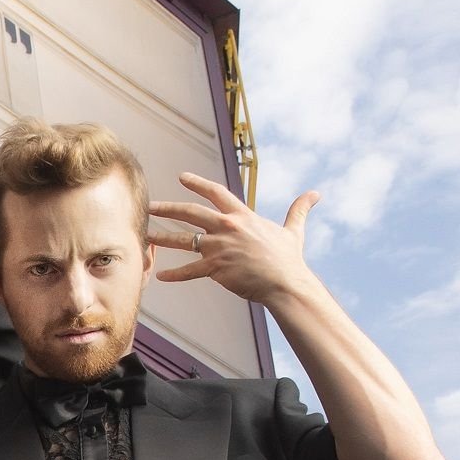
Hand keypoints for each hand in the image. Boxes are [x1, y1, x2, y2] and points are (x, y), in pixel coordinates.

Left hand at [149, 173, 321, 305]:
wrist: (285, 282)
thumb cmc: (288, 259)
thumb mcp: (293, 231)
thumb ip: (298, 211)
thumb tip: (315, 194)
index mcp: (243, 216)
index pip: (216, 193)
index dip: (198, 184)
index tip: (181, 178)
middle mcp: (227, 228)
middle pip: (190, 213)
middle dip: (168, 208)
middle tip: (150, 206)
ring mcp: (219, 247)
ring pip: (183, 240)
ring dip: (162, 237)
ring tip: (145, 235)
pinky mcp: (215, 268)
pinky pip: (189, 271)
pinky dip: (175, 274)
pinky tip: (161, 276)